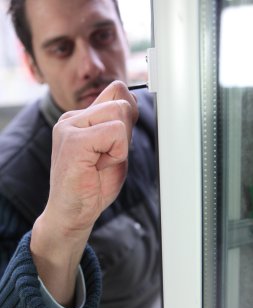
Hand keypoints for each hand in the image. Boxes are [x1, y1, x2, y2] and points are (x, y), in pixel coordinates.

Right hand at [30, 80, 137, 305]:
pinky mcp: (74, 140)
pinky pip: (115, 132)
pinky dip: (117, 153)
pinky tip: (98, 167)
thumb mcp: (113, 151)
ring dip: (120, 144)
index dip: (129, 111)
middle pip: (121, 98)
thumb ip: (120, 127)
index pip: (116, 90)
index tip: (121, 138)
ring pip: (120, 112)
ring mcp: (70, 127)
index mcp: (80, 118)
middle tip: (108, 156)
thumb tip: (132, 102)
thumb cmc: (92, 186)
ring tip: (101, 162)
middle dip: (126, 130)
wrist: (73, 213)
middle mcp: (72, 118)